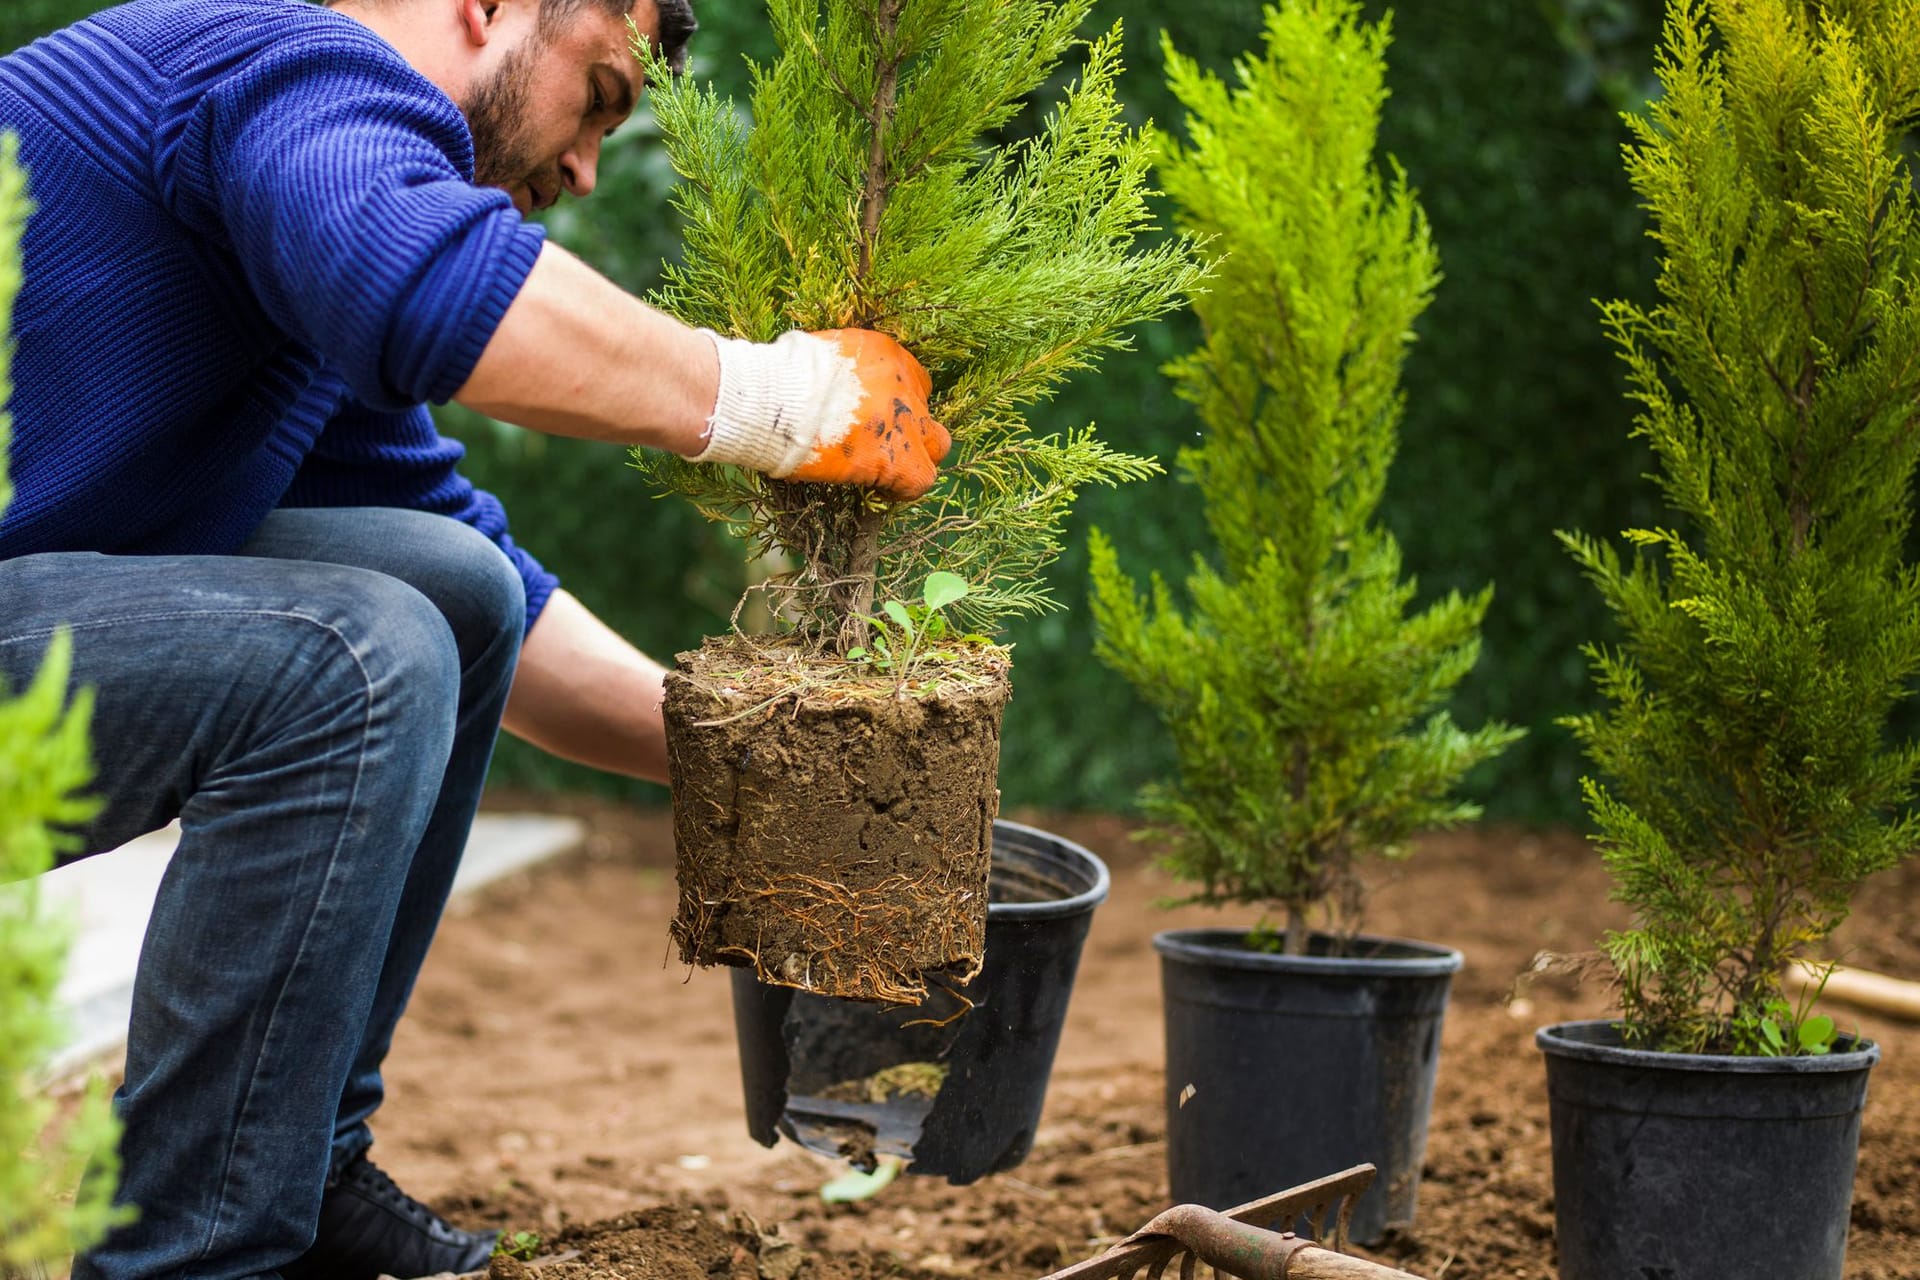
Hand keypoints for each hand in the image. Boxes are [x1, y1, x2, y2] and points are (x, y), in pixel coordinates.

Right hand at [695, 328, 952, 500]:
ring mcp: (905, 423)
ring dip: (915, 459)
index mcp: (886, 355)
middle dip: (912, 430)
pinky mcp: (897, 459)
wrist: (776, 400)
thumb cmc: (780, 377)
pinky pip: (920, 480)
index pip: (912, 380)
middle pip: (928, 412)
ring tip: (887, 473)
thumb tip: (824, 384)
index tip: (876, 419)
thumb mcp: (819, 355)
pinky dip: (903, 489)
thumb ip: (837, 370)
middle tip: (883, 445)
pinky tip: (879, 491)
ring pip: (937, 446)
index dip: (897, 404)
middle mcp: (904, 386)